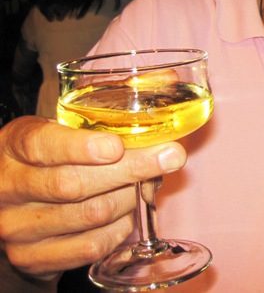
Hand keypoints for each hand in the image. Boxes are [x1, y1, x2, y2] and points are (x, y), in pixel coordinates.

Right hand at [0, 116, 186, 279]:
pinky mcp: (34, 258)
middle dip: (130, 169)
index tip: (117, 146)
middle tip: (171, 156)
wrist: (18, 207)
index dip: (81, 147)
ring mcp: (17, 228)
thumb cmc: (54, 154)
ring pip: (90, 215)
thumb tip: (169, 80)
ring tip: (150, 182)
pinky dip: (122, 228)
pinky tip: (129, 210)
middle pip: (72, 183)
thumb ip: (114, 98)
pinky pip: (91, 246)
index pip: (42, 144)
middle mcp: (8, 187)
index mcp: (14, 145)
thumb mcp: (67, 122)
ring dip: (131, 197)